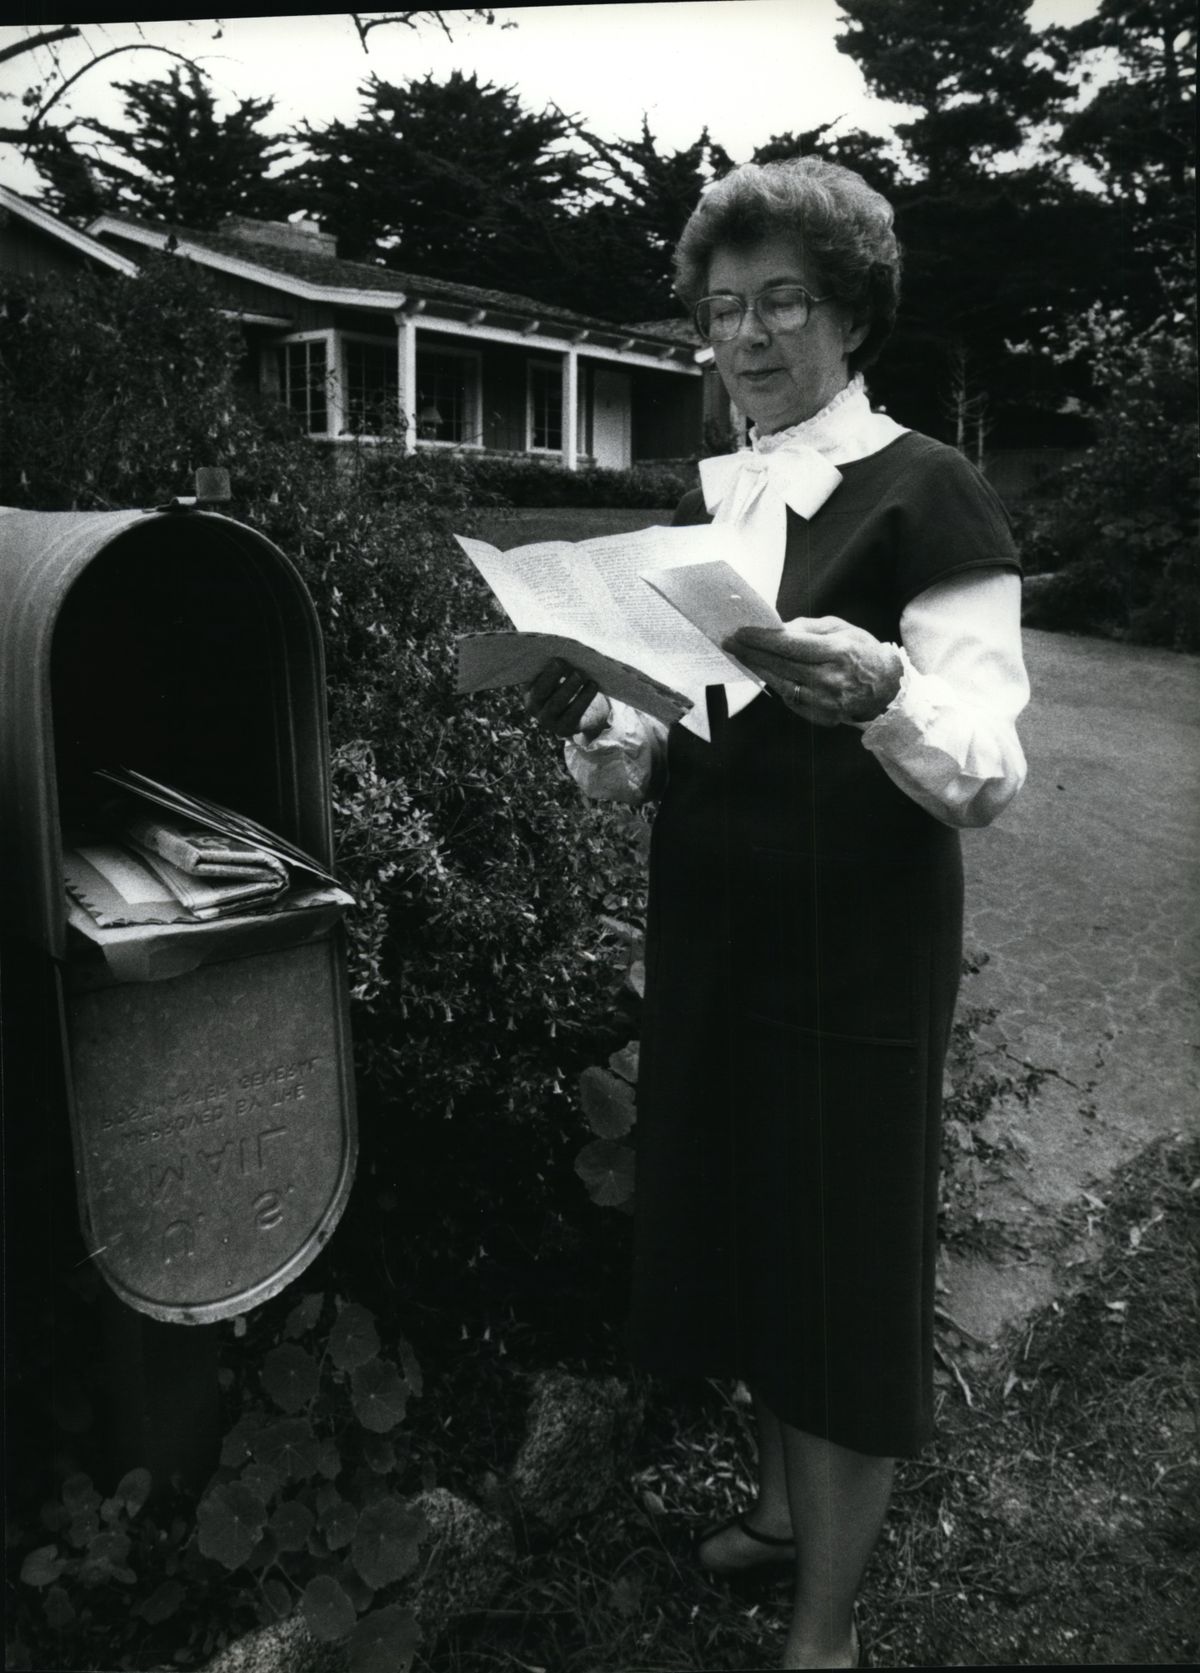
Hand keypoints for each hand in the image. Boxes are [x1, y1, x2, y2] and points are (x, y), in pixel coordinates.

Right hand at [524, 658, 611, 739]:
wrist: (574, 711)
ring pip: (557, 703)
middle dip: (553, 678)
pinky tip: (593, 685)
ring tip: (581, 674)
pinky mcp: (564, 729)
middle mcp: (534, 708)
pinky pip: (574, 713)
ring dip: (569, 687)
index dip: (544, 672)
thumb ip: (554, 665)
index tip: (557, 659)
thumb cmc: (562, 685)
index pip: (533, 682)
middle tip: (565, 663)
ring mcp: (548, 721)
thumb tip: (563, 647)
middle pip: (542, 693)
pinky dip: (584, 698)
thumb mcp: (555, 676)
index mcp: (528, 692)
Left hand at [724, 617, 902, 726]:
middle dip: (752, 652)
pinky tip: (764, 673)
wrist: (888, 689)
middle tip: (730, 643)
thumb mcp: (843, 629)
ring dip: (759, 669)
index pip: (790, 645)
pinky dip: (776, 685)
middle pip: (781, 665)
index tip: (741, 632)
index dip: (762, 639)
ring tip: (742, 657)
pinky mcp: (823, 716)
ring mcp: (827, 701)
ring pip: (782, 684)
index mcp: (838, 652)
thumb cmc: (863, 653)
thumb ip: (808, 628)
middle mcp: (832, 679)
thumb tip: (777, 629)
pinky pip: (791, 699)